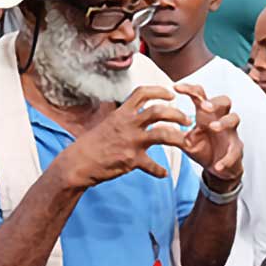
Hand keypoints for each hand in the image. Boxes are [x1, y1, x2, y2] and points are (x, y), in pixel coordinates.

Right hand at [59, 85, 190, 187]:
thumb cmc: (92, 143)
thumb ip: (122, 116)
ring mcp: (131, 142)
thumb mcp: (106, 123)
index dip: (159, 91)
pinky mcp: (132, 160)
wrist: (79, 162)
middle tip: (187, 120)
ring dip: (178, 138)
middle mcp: (128, 124)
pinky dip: (160, 171)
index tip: (171, 94)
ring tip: (186, 142)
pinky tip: (164, 174)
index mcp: (121, 113)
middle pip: (158, 112)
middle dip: (176, 114)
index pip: (142, 93)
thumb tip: (131, 109)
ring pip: (163, 135)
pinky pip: (153, 166)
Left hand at [173, 83, 242, 185]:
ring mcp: (230, 133)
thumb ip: (173, 134)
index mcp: (205, 115)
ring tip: (213, 127)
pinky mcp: (237, 149)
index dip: (190, 89)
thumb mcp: (186, 142)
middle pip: (224, 100)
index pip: (200, 95)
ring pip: (234, 118)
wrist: (219, 168)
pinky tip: (217, 166)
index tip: (176, 88)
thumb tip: (154, 127)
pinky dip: (226, 159)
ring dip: (223, 121)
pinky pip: (235, 151)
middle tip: (203, 106)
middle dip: (214, 101)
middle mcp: (220, 119)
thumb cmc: (204, 149)